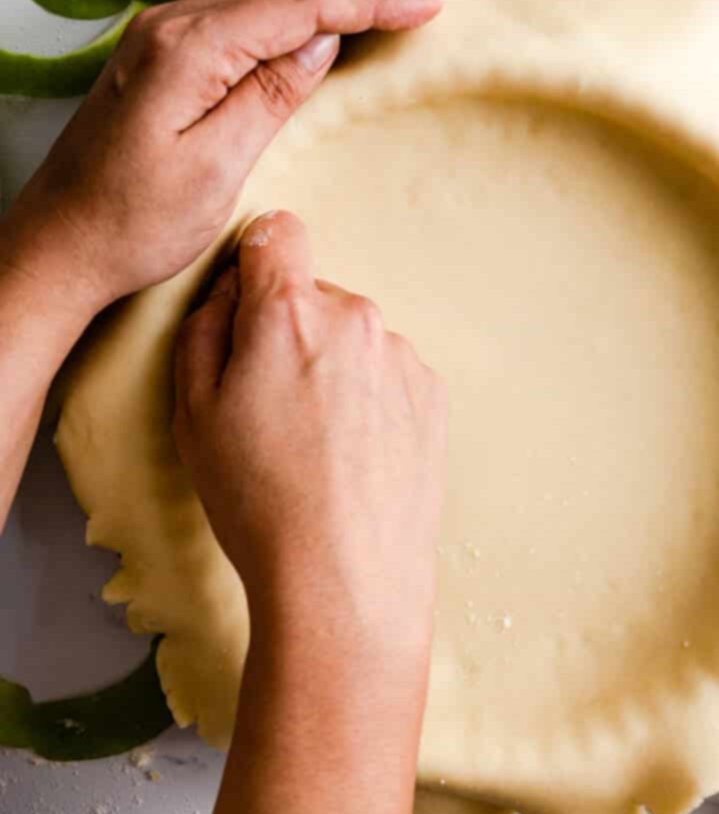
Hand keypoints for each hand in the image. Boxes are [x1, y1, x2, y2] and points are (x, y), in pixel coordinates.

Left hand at [0, 0, 445, 325]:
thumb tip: (322, 42)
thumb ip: (269, 94)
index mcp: (187, 48)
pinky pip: (251, 6)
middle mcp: (174, 24)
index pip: (301, 5)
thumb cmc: (127, 224)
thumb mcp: (213, 169)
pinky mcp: (170, 52)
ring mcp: (168, 33)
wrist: (55, 248)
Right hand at [173, 211, 447, 647]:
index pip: (278, 234)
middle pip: (313, 297)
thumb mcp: (193, 413)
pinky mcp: (431, 393)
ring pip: (351, 338)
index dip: (256, 263)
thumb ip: (206, 328)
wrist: (345, 579)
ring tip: (314, 447)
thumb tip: (233, 290)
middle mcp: (356, 318)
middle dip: (289, 332)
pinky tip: (351, 458)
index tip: (248, 305)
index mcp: (291, 314)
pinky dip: (368, 400)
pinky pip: (386, 374)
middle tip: (268, 409)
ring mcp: (401, 355)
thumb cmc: (258, 500)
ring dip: (331, 368)